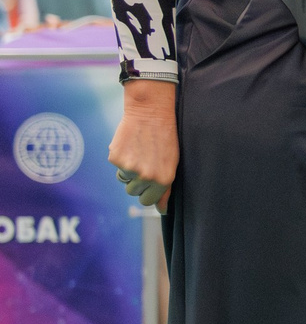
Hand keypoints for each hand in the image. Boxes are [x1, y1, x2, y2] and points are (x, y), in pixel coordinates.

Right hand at [109, 80, 178, 211]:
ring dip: (128, 171)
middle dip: (136, 183)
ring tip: (139, 153)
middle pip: (133, 193)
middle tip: (144, 163)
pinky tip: (131, 146)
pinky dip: (120, 159)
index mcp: (164, 180)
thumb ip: (166, 188)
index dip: (147, 193)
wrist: (151, 113)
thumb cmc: (165, 139)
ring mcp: (130, 168)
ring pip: (123, 181)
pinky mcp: (116, 159)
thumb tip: (162, 210)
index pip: (148, 202)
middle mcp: (147, 177)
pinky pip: (116, 167)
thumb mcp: (172, 164)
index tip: (148, 184)